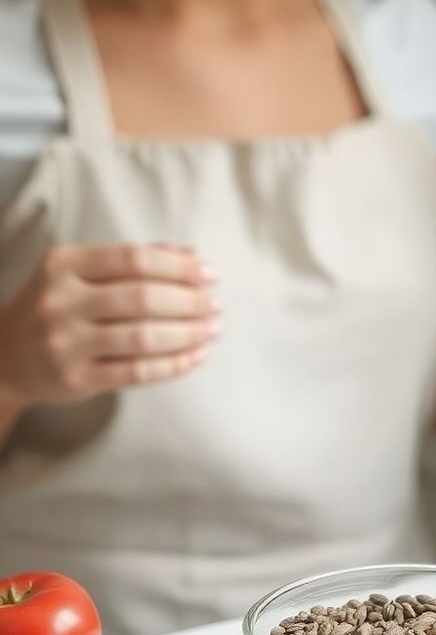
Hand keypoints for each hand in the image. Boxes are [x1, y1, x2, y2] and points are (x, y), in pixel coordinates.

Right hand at [0, 244, 219, 408]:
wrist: (4, 356)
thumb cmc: (57, 308)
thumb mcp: (79, 273)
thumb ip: (132, 260)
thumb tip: (192, 255)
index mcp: (63, 265)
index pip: (133, 259)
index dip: (179, 267)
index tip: (210, 275)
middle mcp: (60, 301)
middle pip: (142, 298)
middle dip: (190, 302)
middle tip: (215, 306)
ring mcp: (66, 343)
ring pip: (143, 337)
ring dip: (188, 334)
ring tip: (213, 330)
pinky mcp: (76, 379)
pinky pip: (138, 372)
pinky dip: (174, 364)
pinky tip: (197, 356)